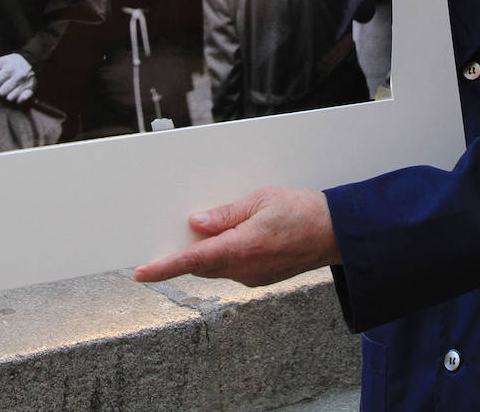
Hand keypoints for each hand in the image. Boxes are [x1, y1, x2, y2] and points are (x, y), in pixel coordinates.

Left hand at [0, 53, 36, 103]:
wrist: (32, 61)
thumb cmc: (13, 62)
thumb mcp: (1, 61)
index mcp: (9, 69)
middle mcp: (18, 77)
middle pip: (1, 92)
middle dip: (1, 88)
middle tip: (5, 84)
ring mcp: (25, 84)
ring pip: (10, 97)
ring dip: (8, 94)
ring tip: (11, 88)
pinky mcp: (31, 90)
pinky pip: (21, 100)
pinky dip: (18, 98)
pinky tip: (18, 93)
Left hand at [133, 187, 340, 286]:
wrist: (337, 232)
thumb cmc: (303, 211)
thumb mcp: (260, 200)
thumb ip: (225, 214)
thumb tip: (197, 221)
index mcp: (241, 248)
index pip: (192, 260)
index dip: (164, 268)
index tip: (142, 273)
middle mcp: (245, 269)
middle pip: (201, 265)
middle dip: (184, 255)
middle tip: (171, 237)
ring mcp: (254, 277)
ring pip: (216, 267)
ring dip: (207, 253)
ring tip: (209, 230)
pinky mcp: (262, 278)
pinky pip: (233, 269)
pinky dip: (224, 256)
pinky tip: (232, 238)